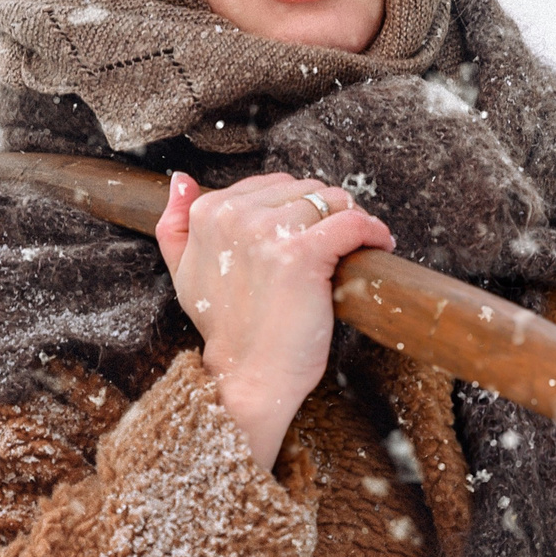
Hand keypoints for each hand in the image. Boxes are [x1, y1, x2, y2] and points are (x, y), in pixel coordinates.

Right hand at [154, 171, 393, 469]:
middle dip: (328, 212)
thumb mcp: (184, 273)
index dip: (301, 207)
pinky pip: (352, 222)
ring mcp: (267, 233)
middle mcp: (234, 216)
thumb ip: (176, 224)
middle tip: (339, 243)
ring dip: (354, 220)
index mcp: (208, 213)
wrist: (247, 377)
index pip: (274, 184)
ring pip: (332, 201)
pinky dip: (374, 230)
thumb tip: (182, 179)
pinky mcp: (301, 254)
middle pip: (306, 189)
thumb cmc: (226, 329)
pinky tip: (379, 244)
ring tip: (358, 246)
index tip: (314, 230)